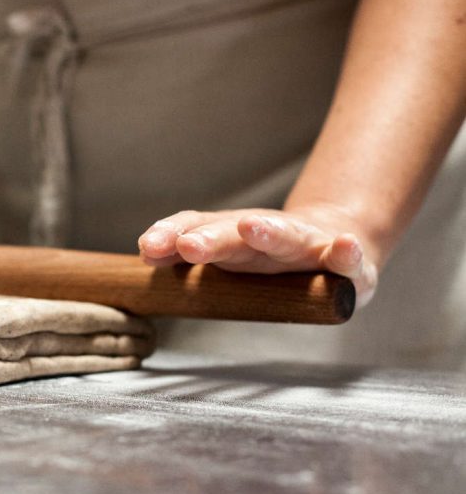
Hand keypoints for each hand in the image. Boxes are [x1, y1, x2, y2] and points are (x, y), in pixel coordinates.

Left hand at [137, 207, 379, 307]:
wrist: (340, 244)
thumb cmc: (273, 256)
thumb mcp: (228, 254)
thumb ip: (186, 253)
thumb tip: (144, 251)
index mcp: (236, 240)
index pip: (199, 229)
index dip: (172, 237)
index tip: (147, 248)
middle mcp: (269, 236)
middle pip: (236, 234)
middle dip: (212, 238)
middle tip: (189, 245)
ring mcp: (309, 247)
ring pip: (289, 238)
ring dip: (270, 232)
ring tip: (253, 228)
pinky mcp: (349, 265)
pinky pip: (348, 261)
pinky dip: (346, 253)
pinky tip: (345, 247)